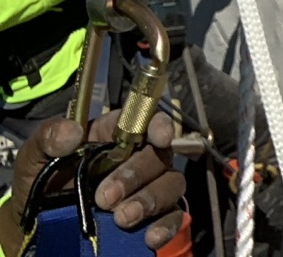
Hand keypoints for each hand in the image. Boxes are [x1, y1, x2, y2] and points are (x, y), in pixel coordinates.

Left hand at [0, 112, 185, 253]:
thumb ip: (47, 138)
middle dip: (136, 175)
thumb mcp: (34, 157)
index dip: (159, 125)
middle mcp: (139, 157)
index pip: (147, 119)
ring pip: (172, 184)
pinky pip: (172, 217)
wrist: (37, 228)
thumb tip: (70, 132)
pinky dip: (165, 226)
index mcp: (115, 135)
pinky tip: (149, 237)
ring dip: (150, 200)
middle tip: (104, 198)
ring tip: (122, 219)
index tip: (160, 137)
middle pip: (159, 155)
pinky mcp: (152, 217)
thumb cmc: (41, 183)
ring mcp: (148, 187)